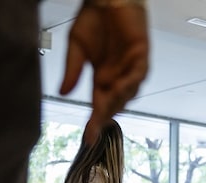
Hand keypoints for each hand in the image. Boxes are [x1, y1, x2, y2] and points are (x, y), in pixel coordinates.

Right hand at [60, 3, 148, 143]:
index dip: (94, 123)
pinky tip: (120, 88)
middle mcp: (118, 78)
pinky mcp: (141, 56)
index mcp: (102, 79)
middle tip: (96, 127)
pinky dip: (130, 83)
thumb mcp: (76, 47)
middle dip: (105, 116)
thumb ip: (72, 71)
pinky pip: (139, 74)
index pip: (99, 106)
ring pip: (128, 93)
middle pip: (114, 104)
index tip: (87, 138)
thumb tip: (63, 94)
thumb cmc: (93, 20)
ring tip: (106, 110)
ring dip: (117, 102)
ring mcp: (131, 68)